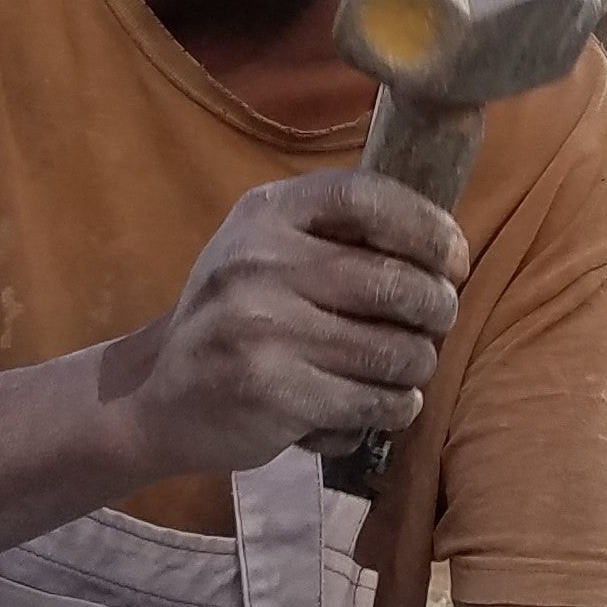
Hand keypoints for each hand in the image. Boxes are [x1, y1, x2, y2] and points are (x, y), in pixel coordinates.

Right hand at [129, 168, 466, 472]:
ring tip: (402, 371)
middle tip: (435, 325)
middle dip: (437, 310)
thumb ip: (336, 236)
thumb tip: (444, 248)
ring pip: (395, 352)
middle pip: (395, 282)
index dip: (427, 228)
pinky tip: (377, 405)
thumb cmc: (233, 318)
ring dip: (416, 368)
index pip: (366, 197)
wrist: (155, 395)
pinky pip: (372, 402)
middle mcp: (260, 262)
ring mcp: (263, 329)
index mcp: (267, 214)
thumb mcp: (265, 251)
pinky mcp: (272, 393)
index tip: (452, 261)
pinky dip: (392, 409)